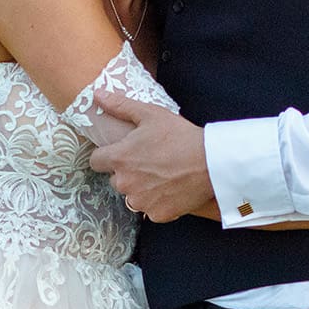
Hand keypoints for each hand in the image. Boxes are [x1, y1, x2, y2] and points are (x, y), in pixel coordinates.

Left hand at [86, 94, 213, 222]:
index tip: (122, 153)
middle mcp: (125, 183)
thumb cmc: (180, 136)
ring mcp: (140, 201)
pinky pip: (150, 209)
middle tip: (149, 162)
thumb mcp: (150, 114)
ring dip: (141, 189)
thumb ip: (120, 106)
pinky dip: (158, 202)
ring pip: (132, 196)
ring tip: (162, 175)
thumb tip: (97, 95)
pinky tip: (171, 188)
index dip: (107, 156)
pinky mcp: (157, 214)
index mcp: (119, 158)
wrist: (212, 163)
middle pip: (115, 180)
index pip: (96, 162)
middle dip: (127, 173)